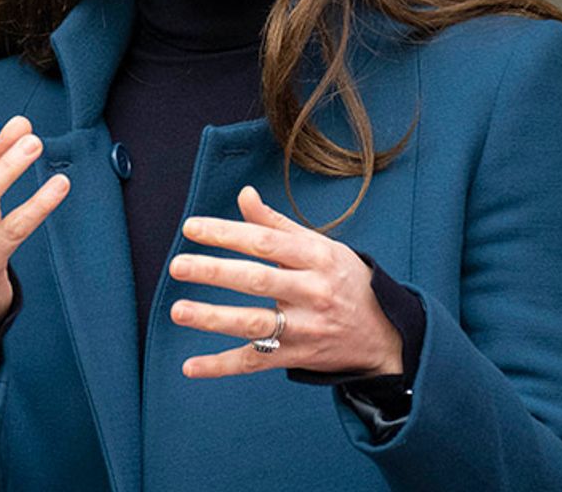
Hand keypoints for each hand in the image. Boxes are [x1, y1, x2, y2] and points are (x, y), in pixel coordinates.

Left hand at [169, 185, 403, 378]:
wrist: (385, 333)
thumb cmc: (343, 280)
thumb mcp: (321, 246)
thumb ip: (277, 224)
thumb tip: (244, 194)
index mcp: (317, 258)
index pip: (265, 243)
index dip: (226, 233)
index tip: (190, 228)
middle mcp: (312, 293)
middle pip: (257, 281)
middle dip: (215, 272)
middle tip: (177, 266)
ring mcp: (304, 329)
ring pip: (254, 323)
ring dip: (213, 318)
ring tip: (178, 311)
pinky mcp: (296, 357)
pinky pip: (254, 362)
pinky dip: (220, 366)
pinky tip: (190, 366)